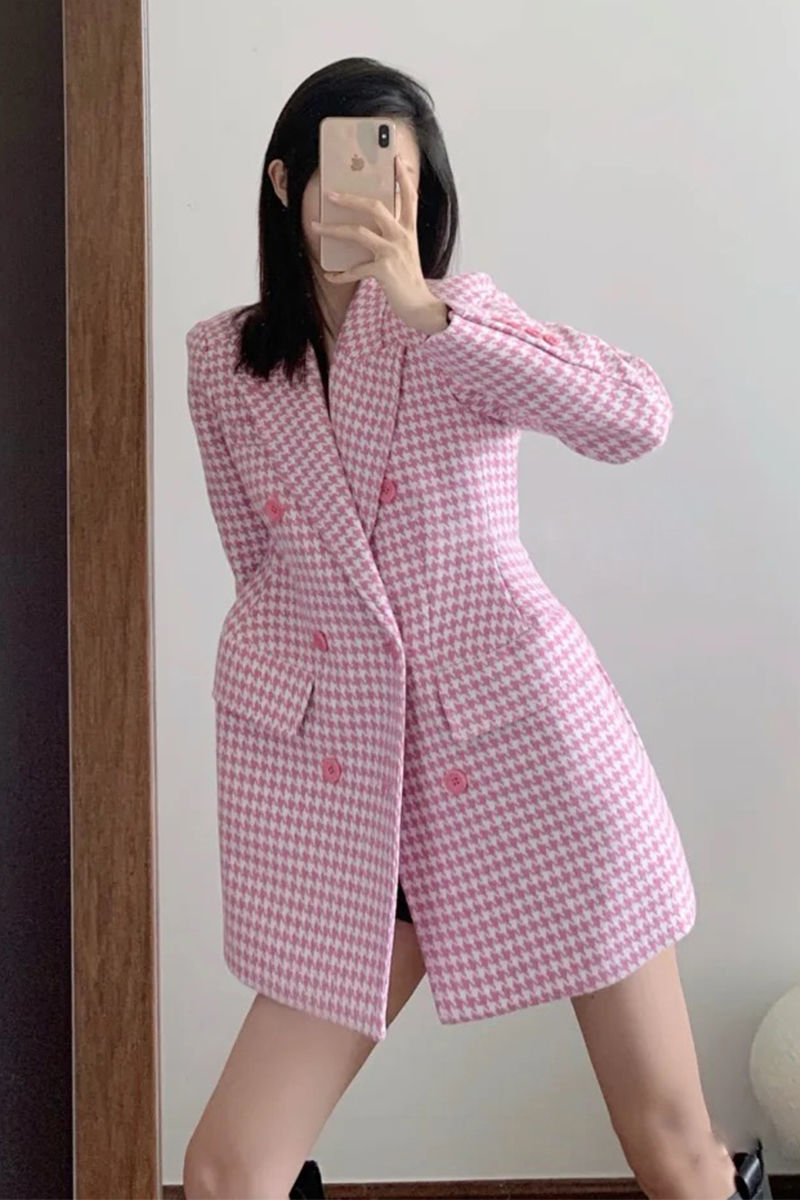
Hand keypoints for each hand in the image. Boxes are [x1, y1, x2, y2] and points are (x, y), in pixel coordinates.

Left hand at [310, 156, 448, 333]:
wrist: (420, 307)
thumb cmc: (408, 279)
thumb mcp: (406, 251)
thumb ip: (393, 234)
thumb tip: (370, 222)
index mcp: (409, 229)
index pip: (409, 196)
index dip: (403, 177)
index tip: (396, 158)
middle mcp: (403, 236)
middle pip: (375, 207)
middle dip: (350, 198)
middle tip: (330, 193)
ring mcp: (393, 252)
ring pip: (358, 231)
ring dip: (333, 228)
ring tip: (315, 225)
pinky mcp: (384, 270)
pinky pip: (355, 268)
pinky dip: (340, 273)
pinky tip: (330, 275)